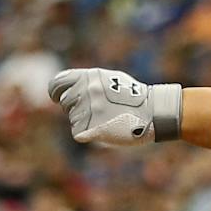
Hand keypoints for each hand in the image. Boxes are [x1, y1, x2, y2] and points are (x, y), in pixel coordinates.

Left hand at [48, 67, 163, 147]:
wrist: (155, 111)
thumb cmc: (135, 97)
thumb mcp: (111, 79)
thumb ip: (88, 81)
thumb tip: (66, 86)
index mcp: (89, 76)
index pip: (57, 84)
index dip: (55, 92)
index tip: (56, 97)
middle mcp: (86, 91)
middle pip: (65, 103)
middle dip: (76, 108)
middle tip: (97, 111)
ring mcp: (89, 109)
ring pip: (73, 119)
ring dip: (85, 121)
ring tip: (107, 119)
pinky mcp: (92, 127)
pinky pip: (79, 133)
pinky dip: (89, 134)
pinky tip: (105, 129)